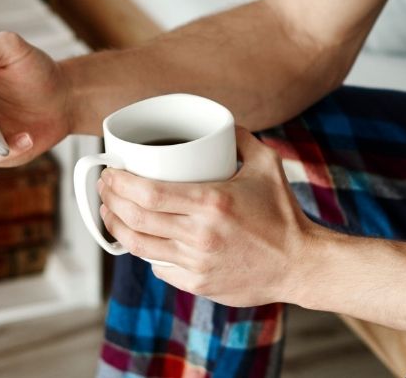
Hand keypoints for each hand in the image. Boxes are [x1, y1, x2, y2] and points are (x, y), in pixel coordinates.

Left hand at [98, 127, 318, 306]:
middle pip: (136, 218)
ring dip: (117, 227)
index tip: (111, 172)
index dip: (120, 183)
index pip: (149, 193)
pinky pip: (158, 266)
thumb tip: (218, 122)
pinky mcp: (198, 284)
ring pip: (139, 246)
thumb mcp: (267, 164)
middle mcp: (200, 235)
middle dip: (111, 200)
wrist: (300, 264)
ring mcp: (197, 264)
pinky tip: (140, 237)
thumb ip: (240, 137)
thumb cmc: (283, 213)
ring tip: (110, 211)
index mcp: (212, 203)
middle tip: (105, 187)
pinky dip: (144, 251)